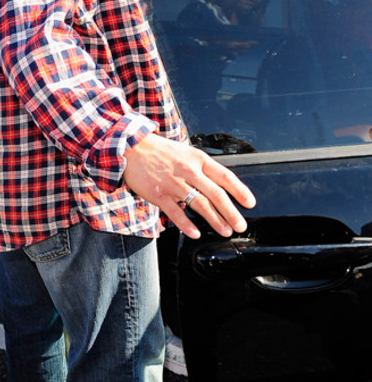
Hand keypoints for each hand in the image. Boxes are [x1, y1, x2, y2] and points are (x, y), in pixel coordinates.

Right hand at [123, 133, 255, 239]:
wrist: (130, 147)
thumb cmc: (160, 151)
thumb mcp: (186, 152)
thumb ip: (201, 168)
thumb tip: (218, 185)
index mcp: (198, 159)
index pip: (225, 176)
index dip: (240, 191)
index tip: (250, 203)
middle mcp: (188, 171)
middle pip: (216, 194)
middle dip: (231, 212)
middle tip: (241, 225)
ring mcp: (173, 183)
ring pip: (200, 204)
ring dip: (215, 220)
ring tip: (225, 231)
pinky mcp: (159, 194)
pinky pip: (176, 212)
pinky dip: (187, 224)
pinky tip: (196, 233)